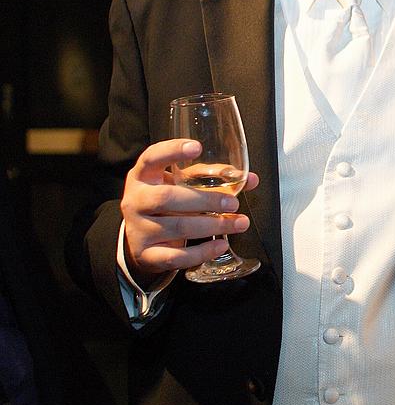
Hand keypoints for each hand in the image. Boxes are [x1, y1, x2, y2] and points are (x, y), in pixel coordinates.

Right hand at [120, 139, 258, 286]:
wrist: (140, 240)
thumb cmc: (167, 204)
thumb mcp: (181, 185)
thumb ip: (212, 178)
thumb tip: (249, 179)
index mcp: (143, 176)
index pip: (151, 157)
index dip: (172, 150)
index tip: (196, 147)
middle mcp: (135, 200)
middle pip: (167, 197)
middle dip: (205, 200)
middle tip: (232, 204)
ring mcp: (138, 229)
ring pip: (177, 227)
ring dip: (213, 226)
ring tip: (238, 223)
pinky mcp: (145, 255)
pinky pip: (176, 256)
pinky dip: (203, 251)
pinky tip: (221, 244)